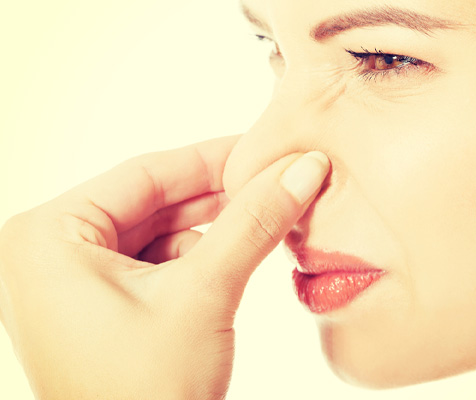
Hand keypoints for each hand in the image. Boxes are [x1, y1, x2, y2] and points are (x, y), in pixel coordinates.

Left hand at [0, 135, 329, 399]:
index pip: (145, 175)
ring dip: (213, 228)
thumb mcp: (204, 294)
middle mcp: (51, 254)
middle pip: (153, 203)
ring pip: (159, 232)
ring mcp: (74, 282)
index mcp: (49, 237)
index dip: (213, 158)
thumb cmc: (143, 398)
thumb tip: (299, 170)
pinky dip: (198, 257)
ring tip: (265, 216)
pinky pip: (156, 261)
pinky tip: (236, 254)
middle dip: (218, 197)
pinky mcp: (101, 305)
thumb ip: (254, 223)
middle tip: (274, 181)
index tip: (263, 149)